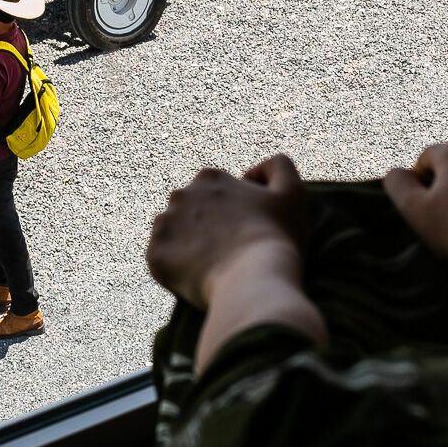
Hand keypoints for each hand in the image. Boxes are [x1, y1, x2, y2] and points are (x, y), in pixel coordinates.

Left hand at [146, 155, 306, 308]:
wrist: (253, 280)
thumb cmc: (276, 236)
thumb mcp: (293, 191)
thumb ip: (278, 166)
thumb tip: (251, 173)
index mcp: (210, 178)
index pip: (218, 195)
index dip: (235, 214)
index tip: (248, 232)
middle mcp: (180, 195)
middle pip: (193, 213)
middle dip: (207, 226)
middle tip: (231, 251)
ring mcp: (164, 225)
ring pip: (175, 235)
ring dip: (189, 246)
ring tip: (215, 265)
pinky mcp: (155, 255)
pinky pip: (164, 261)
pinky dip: (178, 269)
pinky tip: (201, 278)